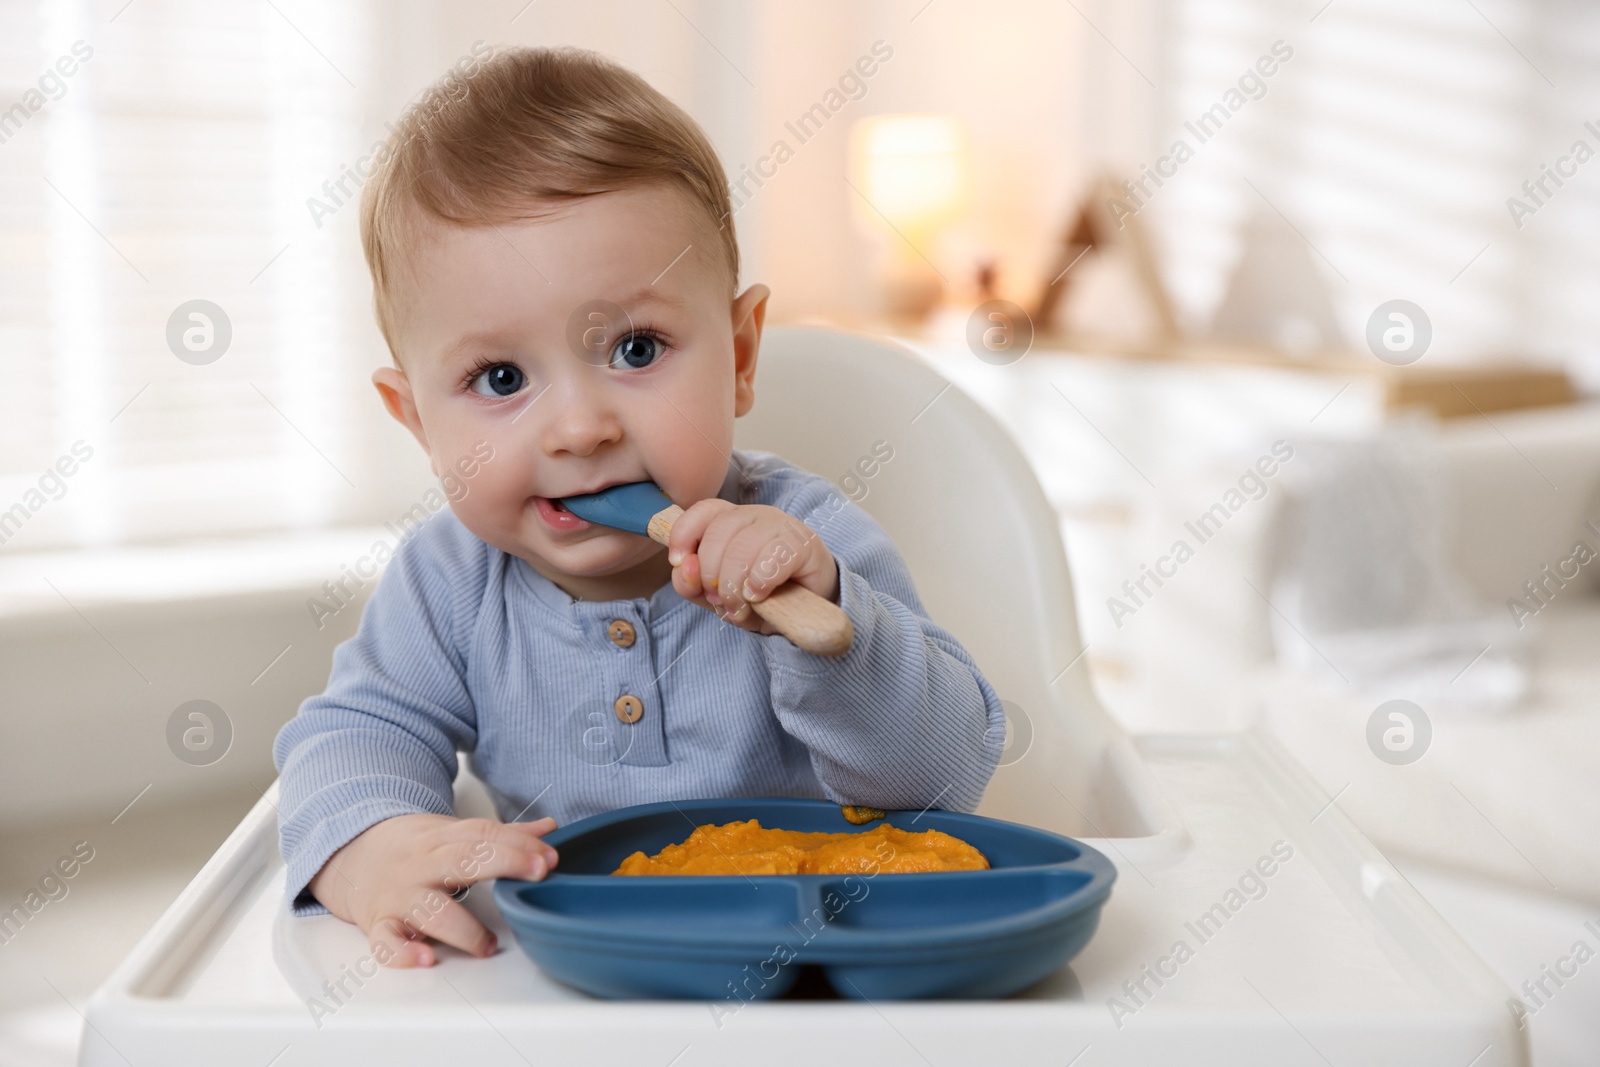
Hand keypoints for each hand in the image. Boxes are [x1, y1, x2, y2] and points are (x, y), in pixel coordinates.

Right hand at [307, 813, 558, 967]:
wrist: (352, 855)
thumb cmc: (414, 848)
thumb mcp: (454, 832)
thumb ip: (501, 836)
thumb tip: (549, 829)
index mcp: (441, 839)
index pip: (483, 835)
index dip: (519, 844)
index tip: (549, 857)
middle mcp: (421, 865)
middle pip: (463, 859)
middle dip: (503, 863)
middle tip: (537, 874)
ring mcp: (399, 895)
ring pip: (430, 910)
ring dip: (463, 929)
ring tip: (488, 945)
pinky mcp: (379, 924)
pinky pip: (386, 942)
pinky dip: (404, 953)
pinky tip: (427, 958)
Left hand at [665, 501, 837, 632]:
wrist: (811, 611)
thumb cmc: (762, 598)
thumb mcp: (718, 597)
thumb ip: (692, 584)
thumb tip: (684, 567)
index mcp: (733, 521)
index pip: (703, 511)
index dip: (684, 534)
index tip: (680, 562)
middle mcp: (756, 516)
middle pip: (719, 532)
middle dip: (710, 572)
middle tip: (719, 600)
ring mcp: (783, 526)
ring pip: (744, 545)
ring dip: (733, 582)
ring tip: (739, 604)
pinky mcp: (804, 544)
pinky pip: (773, 558)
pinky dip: (759, 581)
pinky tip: (759, 595)